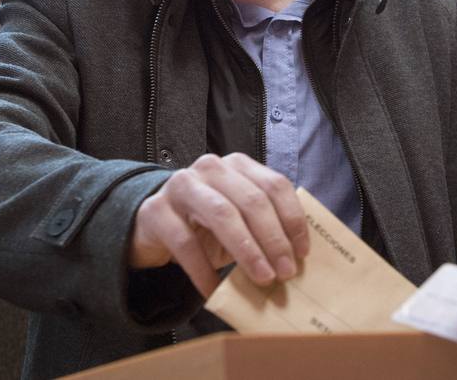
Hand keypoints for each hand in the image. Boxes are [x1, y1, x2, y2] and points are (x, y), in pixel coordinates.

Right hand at [128, 152, 310, 296]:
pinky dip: (204, 270)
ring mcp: (182, 186)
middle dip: (274, 239)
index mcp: (237, 165)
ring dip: (247, 251)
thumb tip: (297, 257)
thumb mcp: (239, 219)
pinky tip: (215, 291)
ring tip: (262, 278)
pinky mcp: (156, 210)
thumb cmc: (206, 225)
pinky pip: (186, 243)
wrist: (154, 227)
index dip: (292, 219)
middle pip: (252, 200)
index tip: (302, 252)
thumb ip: (265, 225)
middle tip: (286, 272)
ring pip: (222, 214)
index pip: (274, 185)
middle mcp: (211, 168)